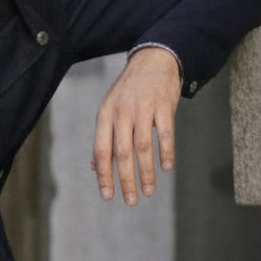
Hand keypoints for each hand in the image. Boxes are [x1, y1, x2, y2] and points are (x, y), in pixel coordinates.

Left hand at [91, 47, 180, 205]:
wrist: (153, 60)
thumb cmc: (128, 90)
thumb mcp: (109, 109)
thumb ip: (103, 138)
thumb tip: (94, 167)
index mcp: (105, 115)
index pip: (102, 150)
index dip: (104, 175)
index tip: (108, 196)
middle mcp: (122, 112)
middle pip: (122, 153)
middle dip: (126, 180)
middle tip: (131, 200)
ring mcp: (143, 108)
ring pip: (143, 147)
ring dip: (146, 172)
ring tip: (149, 191)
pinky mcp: (164, 105)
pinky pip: (165, 133)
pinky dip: (166, 152)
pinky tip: (166, 167)